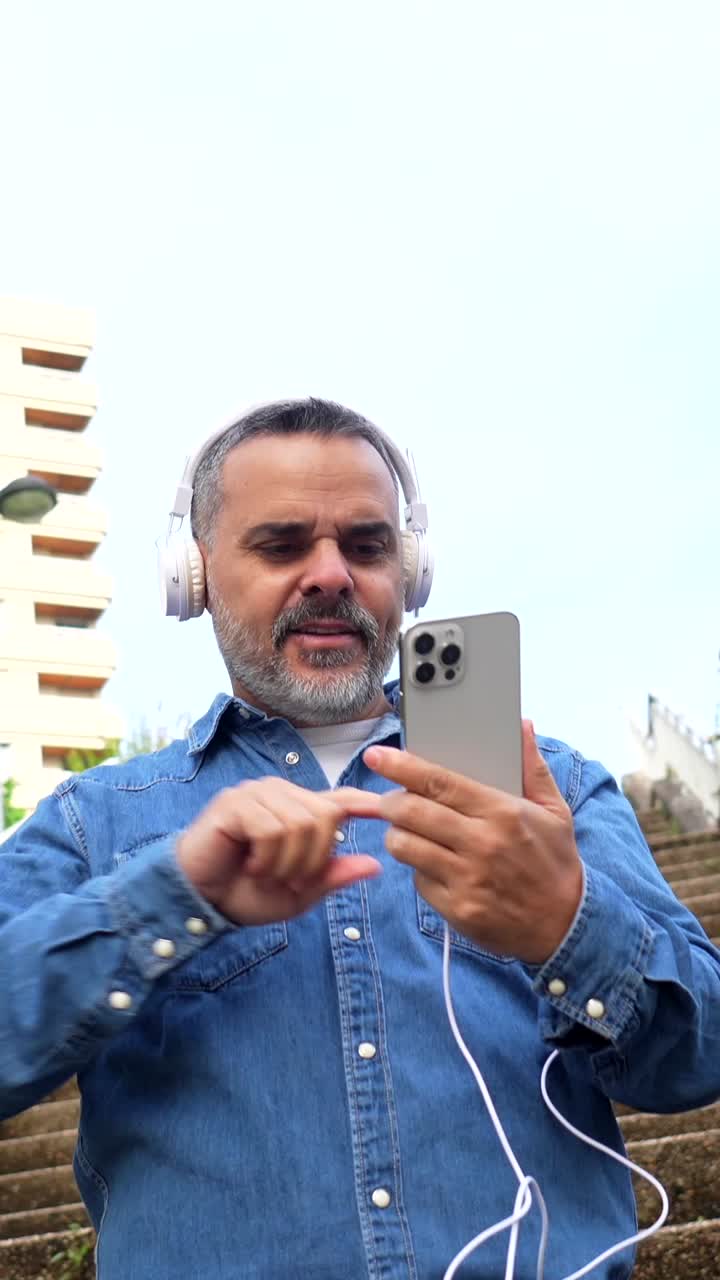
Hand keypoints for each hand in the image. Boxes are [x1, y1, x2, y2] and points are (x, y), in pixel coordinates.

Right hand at [176, 779, 380, 926]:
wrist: (201, 899)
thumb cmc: (245, 892)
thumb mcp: (298, 894)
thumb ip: (332, 877)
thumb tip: (374, 865)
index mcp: (300, 811)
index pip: (340, 799)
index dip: (367, 801)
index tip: (390, 806)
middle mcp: (282, 794)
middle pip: (325, 817)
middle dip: (313, 859)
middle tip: (287, 879)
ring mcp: (259, 793)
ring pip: (301, 824)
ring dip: (286, 863)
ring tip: (264, 873)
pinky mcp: (237, 802)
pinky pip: (272, 829)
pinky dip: (266, 858)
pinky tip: (250, 865)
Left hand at [363, 721, 582, 963]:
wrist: (567, 926)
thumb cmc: (556, 863)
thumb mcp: (554, 811)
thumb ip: (533, 767)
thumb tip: (524, 727)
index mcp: (502, 812)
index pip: (439, 782)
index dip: (401, 766)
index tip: (377, 756)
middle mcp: (481, 843)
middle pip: (411, 812)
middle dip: (389, 801)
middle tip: (389, 799)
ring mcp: (467, 879)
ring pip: (405, 846)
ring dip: (398, 835)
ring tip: (409, 831)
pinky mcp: (457, 909)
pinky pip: (418, 880)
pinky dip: (418, 869)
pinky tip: (434, 865)